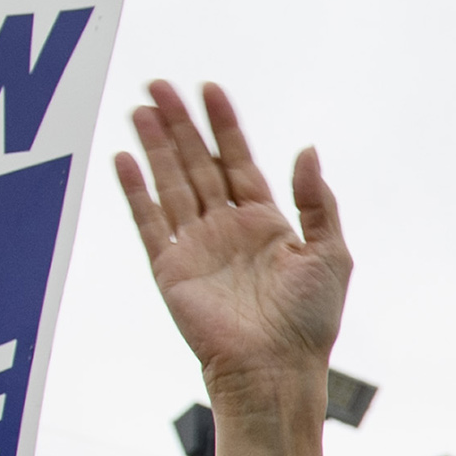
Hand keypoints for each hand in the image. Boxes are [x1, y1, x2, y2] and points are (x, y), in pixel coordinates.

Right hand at [116, 82, 351, 421]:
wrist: (276, 369)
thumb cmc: (310, 321)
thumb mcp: (331, 254)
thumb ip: (316, 202)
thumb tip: (306, 149)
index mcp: (267, 223)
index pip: (239, 161)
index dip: (225, 126)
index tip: (210, 89)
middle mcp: (228, 229)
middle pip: (198, 164)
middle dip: (180, 125)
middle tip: (159, 85)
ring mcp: (197, 247)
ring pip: (171, 183)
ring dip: (155, 146)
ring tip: (141, 107)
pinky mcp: (171, 269)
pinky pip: (149, 222)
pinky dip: (136, 191)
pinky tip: (124, 158)